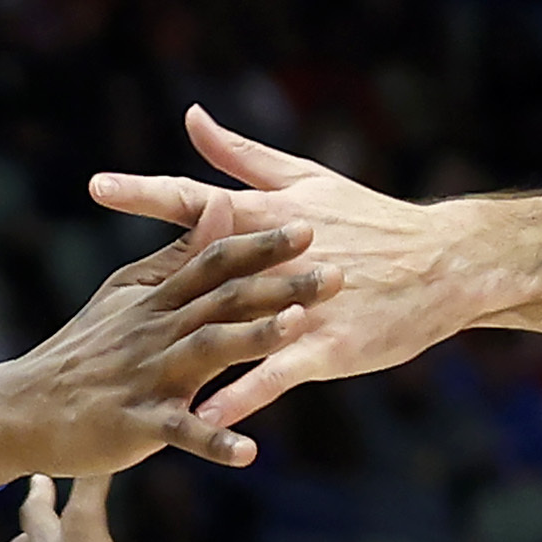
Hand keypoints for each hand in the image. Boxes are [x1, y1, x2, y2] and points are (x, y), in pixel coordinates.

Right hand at [0, 224, 315, 481]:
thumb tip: (219, 206)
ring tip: (297, 331)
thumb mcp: (126, 295)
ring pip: (206, 352)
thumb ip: (177, 257)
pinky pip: (182, 432)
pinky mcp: (137, 424)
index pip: (214, 261)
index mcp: (157, 298)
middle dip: (280, 286)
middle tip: (337, 275)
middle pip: (224, 300)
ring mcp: (148, 376)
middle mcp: (157, 330)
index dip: (262, 244)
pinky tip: (250, 453)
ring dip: (253, 340)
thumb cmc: (85, 350)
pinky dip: (215, 439)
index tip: (311, 228)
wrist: (25, 407)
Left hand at [86, 107, 475, 433]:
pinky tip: (204, 422)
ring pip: (235, 328)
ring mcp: (300, 306)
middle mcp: (276, 259)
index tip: (97, 186)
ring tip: (136, 380)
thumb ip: (241, 155)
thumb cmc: (373, 220)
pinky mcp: (327, 346)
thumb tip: (192, 118)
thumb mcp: (307, 178)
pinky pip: (274, 373)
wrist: (444, 262)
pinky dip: (240, 397)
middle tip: (104, 296)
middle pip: (202, 268)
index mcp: (267, 216)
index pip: (196, 200)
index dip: (145, 194)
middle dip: (152, 278)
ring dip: (187, 352)